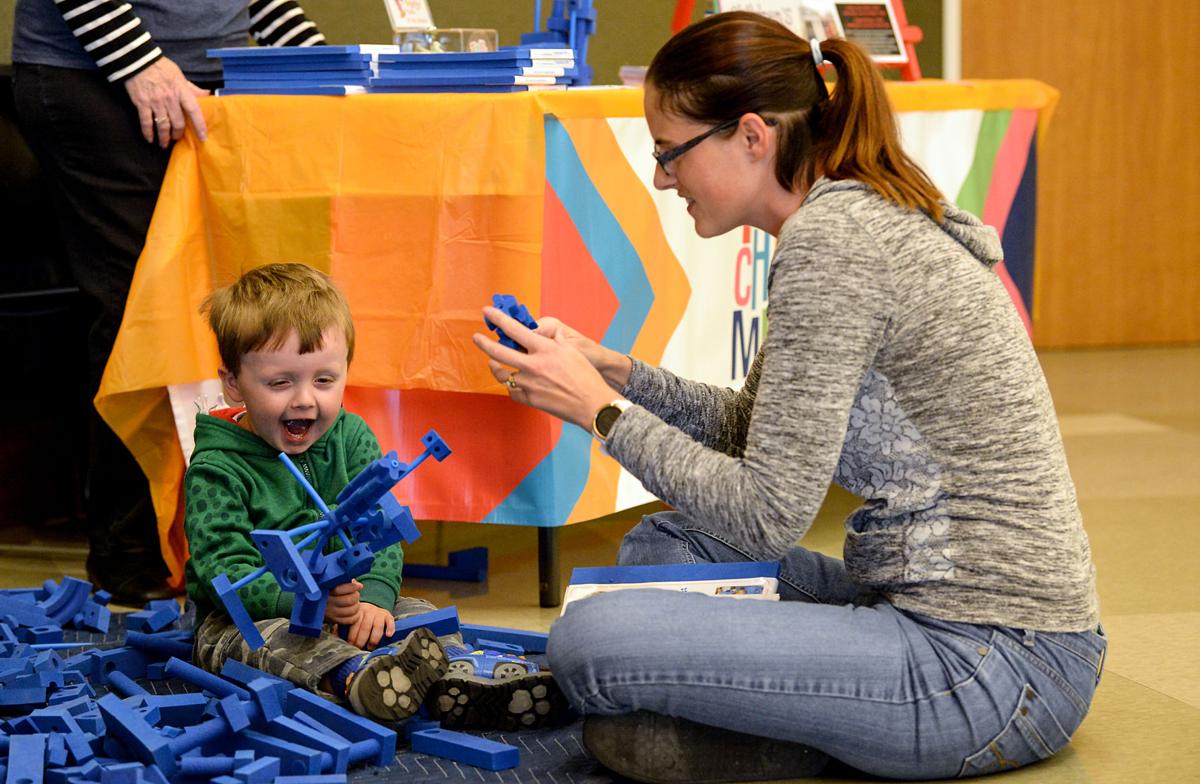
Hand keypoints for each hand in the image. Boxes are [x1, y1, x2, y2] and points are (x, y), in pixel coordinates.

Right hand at [123, 57, 209, 147]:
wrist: (138, 60)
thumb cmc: (162, 67)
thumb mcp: (180, 76)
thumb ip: (192, 88)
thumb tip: (208, 95)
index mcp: (181, 91)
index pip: (194, 111)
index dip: (199, 125)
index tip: (203, 137)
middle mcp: (170, 99)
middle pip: (178, 123)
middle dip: (178, 134)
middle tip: (177, 138)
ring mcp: (155, 102)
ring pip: (163, 126)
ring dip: (164, 138)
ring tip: (164, 144)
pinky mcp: (142, 104)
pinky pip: (146, 122)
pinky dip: (148, 133)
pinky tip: (149, 139)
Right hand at [324, 579, 361, 625]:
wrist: (317, 605)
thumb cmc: (329, 590)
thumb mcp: (333, 583)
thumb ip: (344, 582)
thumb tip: (358, 585)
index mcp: (325, 591)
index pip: (340, 589)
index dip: (353, 587)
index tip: (359, 586)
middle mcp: (327, 603)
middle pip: (349, 600)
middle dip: (355, 596)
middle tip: (355, 595)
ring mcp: (330, 614)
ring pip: (351, 610)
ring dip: (356, 606)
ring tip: (354, 603)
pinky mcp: (333, 621)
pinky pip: (350, 620)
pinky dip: (355, 615)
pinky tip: (354, 611)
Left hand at [345, 602, 395, 650]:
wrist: (372, 607)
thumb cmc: (359, 619)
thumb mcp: (350, 620)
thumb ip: (341, 628)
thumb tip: (335, 638)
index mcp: (357, 612)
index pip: (354, 624)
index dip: (351, 636)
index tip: (350, 646)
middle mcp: (368, 610)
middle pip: (365, 627)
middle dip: (361, 640)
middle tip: (359, 649)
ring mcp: (379, 613)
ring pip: (377, 626)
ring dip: (374, 639)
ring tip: (370, 647)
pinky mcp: (388, 615)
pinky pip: (390, 621)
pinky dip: (390, 628)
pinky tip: (388, 635)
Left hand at [472, 306, 618, 429]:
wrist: (591, 404)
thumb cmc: (586, 377)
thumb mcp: (572, 351)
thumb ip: (556, 340)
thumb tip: (549, 335)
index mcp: (544, 349)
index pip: (515, 329)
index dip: (499, 319)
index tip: (487, 312)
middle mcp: (533, 365)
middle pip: (499, 352)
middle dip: (484, 343)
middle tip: (477, 338)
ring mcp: (529, 384)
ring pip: (501, 374)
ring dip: (495, 367)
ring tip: (493, 363)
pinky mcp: (530, 400)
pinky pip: (512, 391)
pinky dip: (510, 386)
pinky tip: (512, 383)